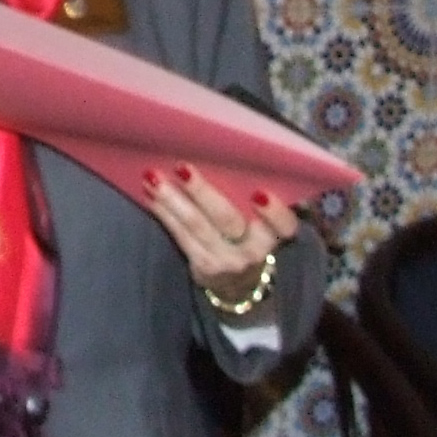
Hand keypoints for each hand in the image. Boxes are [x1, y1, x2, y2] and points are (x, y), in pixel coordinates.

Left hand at [141, 164, 298, 305]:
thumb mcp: (264, 223)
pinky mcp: (204, 266)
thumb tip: (231, 154)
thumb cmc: (250, 235)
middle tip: (182, 168)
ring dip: (172, 199)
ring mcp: (228, 260)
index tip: (259, 193)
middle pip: (227, 218)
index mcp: (276, 233)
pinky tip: (152, 197)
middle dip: (202, 191)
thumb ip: (256, 197)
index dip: (274, 212)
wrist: (239, 283)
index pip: (284, 224)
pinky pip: (181, 237)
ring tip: (154, 178)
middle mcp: (255, 250)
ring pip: (197, 226)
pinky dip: (165, 213)